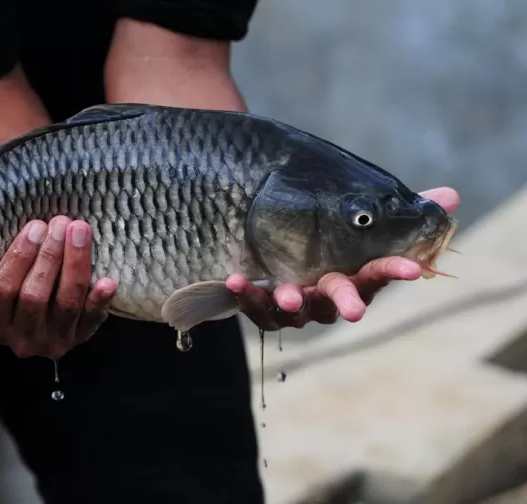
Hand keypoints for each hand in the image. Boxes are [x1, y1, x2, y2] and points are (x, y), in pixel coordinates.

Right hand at [0, 186, 116, 358]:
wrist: (40, 312)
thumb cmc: (6, 275)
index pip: (0, 290)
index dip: (18, 258)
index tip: (34, 225)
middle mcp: (18, 340)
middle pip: (34, 297)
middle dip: (48, 257)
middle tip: (60, 222)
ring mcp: (50, 342)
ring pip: (65, 305)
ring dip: (75, 266)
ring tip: (81, 231)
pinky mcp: (79, 339)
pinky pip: (92, 322)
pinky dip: (100, 302)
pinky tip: (107, 280)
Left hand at [227, 187, 460, 330]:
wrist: (270, 236)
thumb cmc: (326, 234)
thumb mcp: (359, 215)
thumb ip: (403, 208)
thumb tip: (452, 197)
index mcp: (353, 275)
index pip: (379, 274)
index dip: (395, 271)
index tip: (413, 269)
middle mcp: (327, 295)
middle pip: (340, 302)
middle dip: (347, 303)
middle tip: (354, 311)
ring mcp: (297, 305)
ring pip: (297, 313)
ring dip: (294, 303)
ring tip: (289, 295)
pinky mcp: (265, 306)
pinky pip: (257, 308)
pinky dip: (248, 295)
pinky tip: (237, 278)